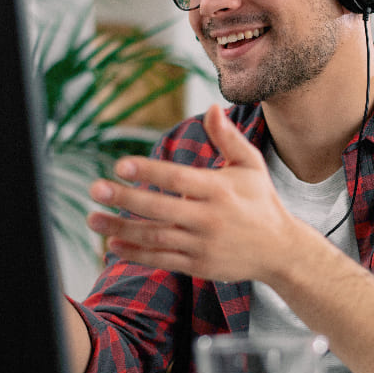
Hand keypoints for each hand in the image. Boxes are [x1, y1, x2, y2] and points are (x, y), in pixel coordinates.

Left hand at [87, 105, 299, 282]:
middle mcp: (210, 218)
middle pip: (160, 208)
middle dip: (125, 199)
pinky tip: (113, 245)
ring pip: (156, 237)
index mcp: (219, 189)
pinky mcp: (198, 266)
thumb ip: (228, 138)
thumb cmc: (261, 201)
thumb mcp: (250, 165)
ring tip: (92, 218)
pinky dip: (136, 254)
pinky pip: (162, 260)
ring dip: (122, 228)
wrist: (281, 250)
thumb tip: (212, 106)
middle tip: (95, 189)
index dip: (148, 171)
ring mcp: (202, 244)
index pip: (177, 178)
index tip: (120, 165)